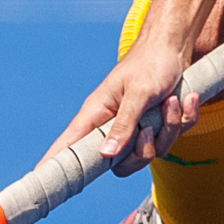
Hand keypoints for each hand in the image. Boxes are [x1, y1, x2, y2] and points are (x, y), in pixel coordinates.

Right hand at [40, 33, 198, 176]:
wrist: (174, 47)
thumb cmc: (150, 63)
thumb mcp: (138, 93)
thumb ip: (124, 125)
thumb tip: (106, 155)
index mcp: (98, 114)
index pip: (69, 144)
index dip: (54, 162)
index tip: (38, 177)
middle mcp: (115, 126)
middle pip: (123, 164)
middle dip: (146, 149)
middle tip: (150, 125)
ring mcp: (137, 129)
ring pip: (153, 152)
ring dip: (170, 126)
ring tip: (170, 100)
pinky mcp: (158, 126)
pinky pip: (173, 138)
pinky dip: (184, 118)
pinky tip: (185, 99)